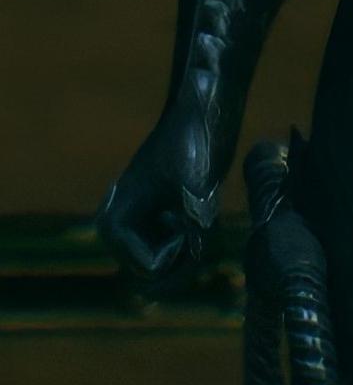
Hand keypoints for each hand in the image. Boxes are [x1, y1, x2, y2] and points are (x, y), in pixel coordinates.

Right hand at [96, 95, 229, 292]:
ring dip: (192, 249)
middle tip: (205, 223)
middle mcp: (119, 228)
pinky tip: (202, 211)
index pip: (149, 270)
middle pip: (155, 275)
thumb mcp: (197, 187)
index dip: (180, 254)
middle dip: (186, 258)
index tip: (193, 219)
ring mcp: (137, 225)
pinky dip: (194, 240)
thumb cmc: (194, 141)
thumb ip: (197, 227)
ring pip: (168, 266)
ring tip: (204, 213)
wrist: (202, 109)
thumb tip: (200, 257)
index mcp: (115, 222)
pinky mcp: (155, 218)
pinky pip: (175, 250)